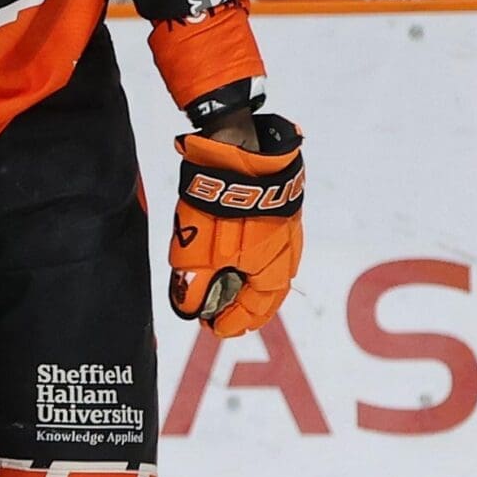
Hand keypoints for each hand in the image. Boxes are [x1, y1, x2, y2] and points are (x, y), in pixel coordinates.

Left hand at [167, 114, 303, 337]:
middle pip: (266, 292)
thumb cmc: (221, 204)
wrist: (240, 149)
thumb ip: (195, 285)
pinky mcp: (279, 208)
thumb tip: (190, 309)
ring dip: (247, 281)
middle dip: (243, 306)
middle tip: (219, 314)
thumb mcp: (197, 251)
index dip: (232, 322)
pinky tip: (234, 251)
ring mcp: (287, 230)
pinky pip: (267, 243)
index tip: (212, 327)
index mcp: (273, 272)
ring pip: (269, 267)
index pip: (255, 311)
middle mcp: (287, 255)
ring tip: (225, 286)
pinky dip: (250, 256)